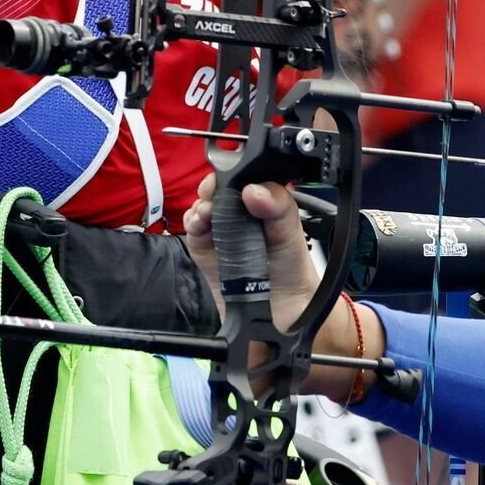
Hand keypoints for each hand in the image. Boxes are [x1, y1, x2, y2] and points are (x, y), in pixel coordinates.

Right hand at [182, 174, 376, 401]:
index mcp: (264, 203)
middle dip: (215, 185)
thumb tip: (255, 190)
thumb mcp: (291, 234)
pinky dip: (193, 221)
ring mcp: (220, 229)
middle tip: (218, 191)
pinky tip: (201, 222)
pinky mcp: (204, 248)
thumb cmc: (291, 271)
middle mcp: (240, 213)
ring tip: (210, 211)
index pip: (245, 176)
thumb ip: (279, 209)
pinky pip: (193, 228)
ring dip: (202, 203)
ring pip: (203, 205)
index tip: (237, 175)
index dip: (237, 171)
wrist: (282, 313)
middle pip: (218, 187)